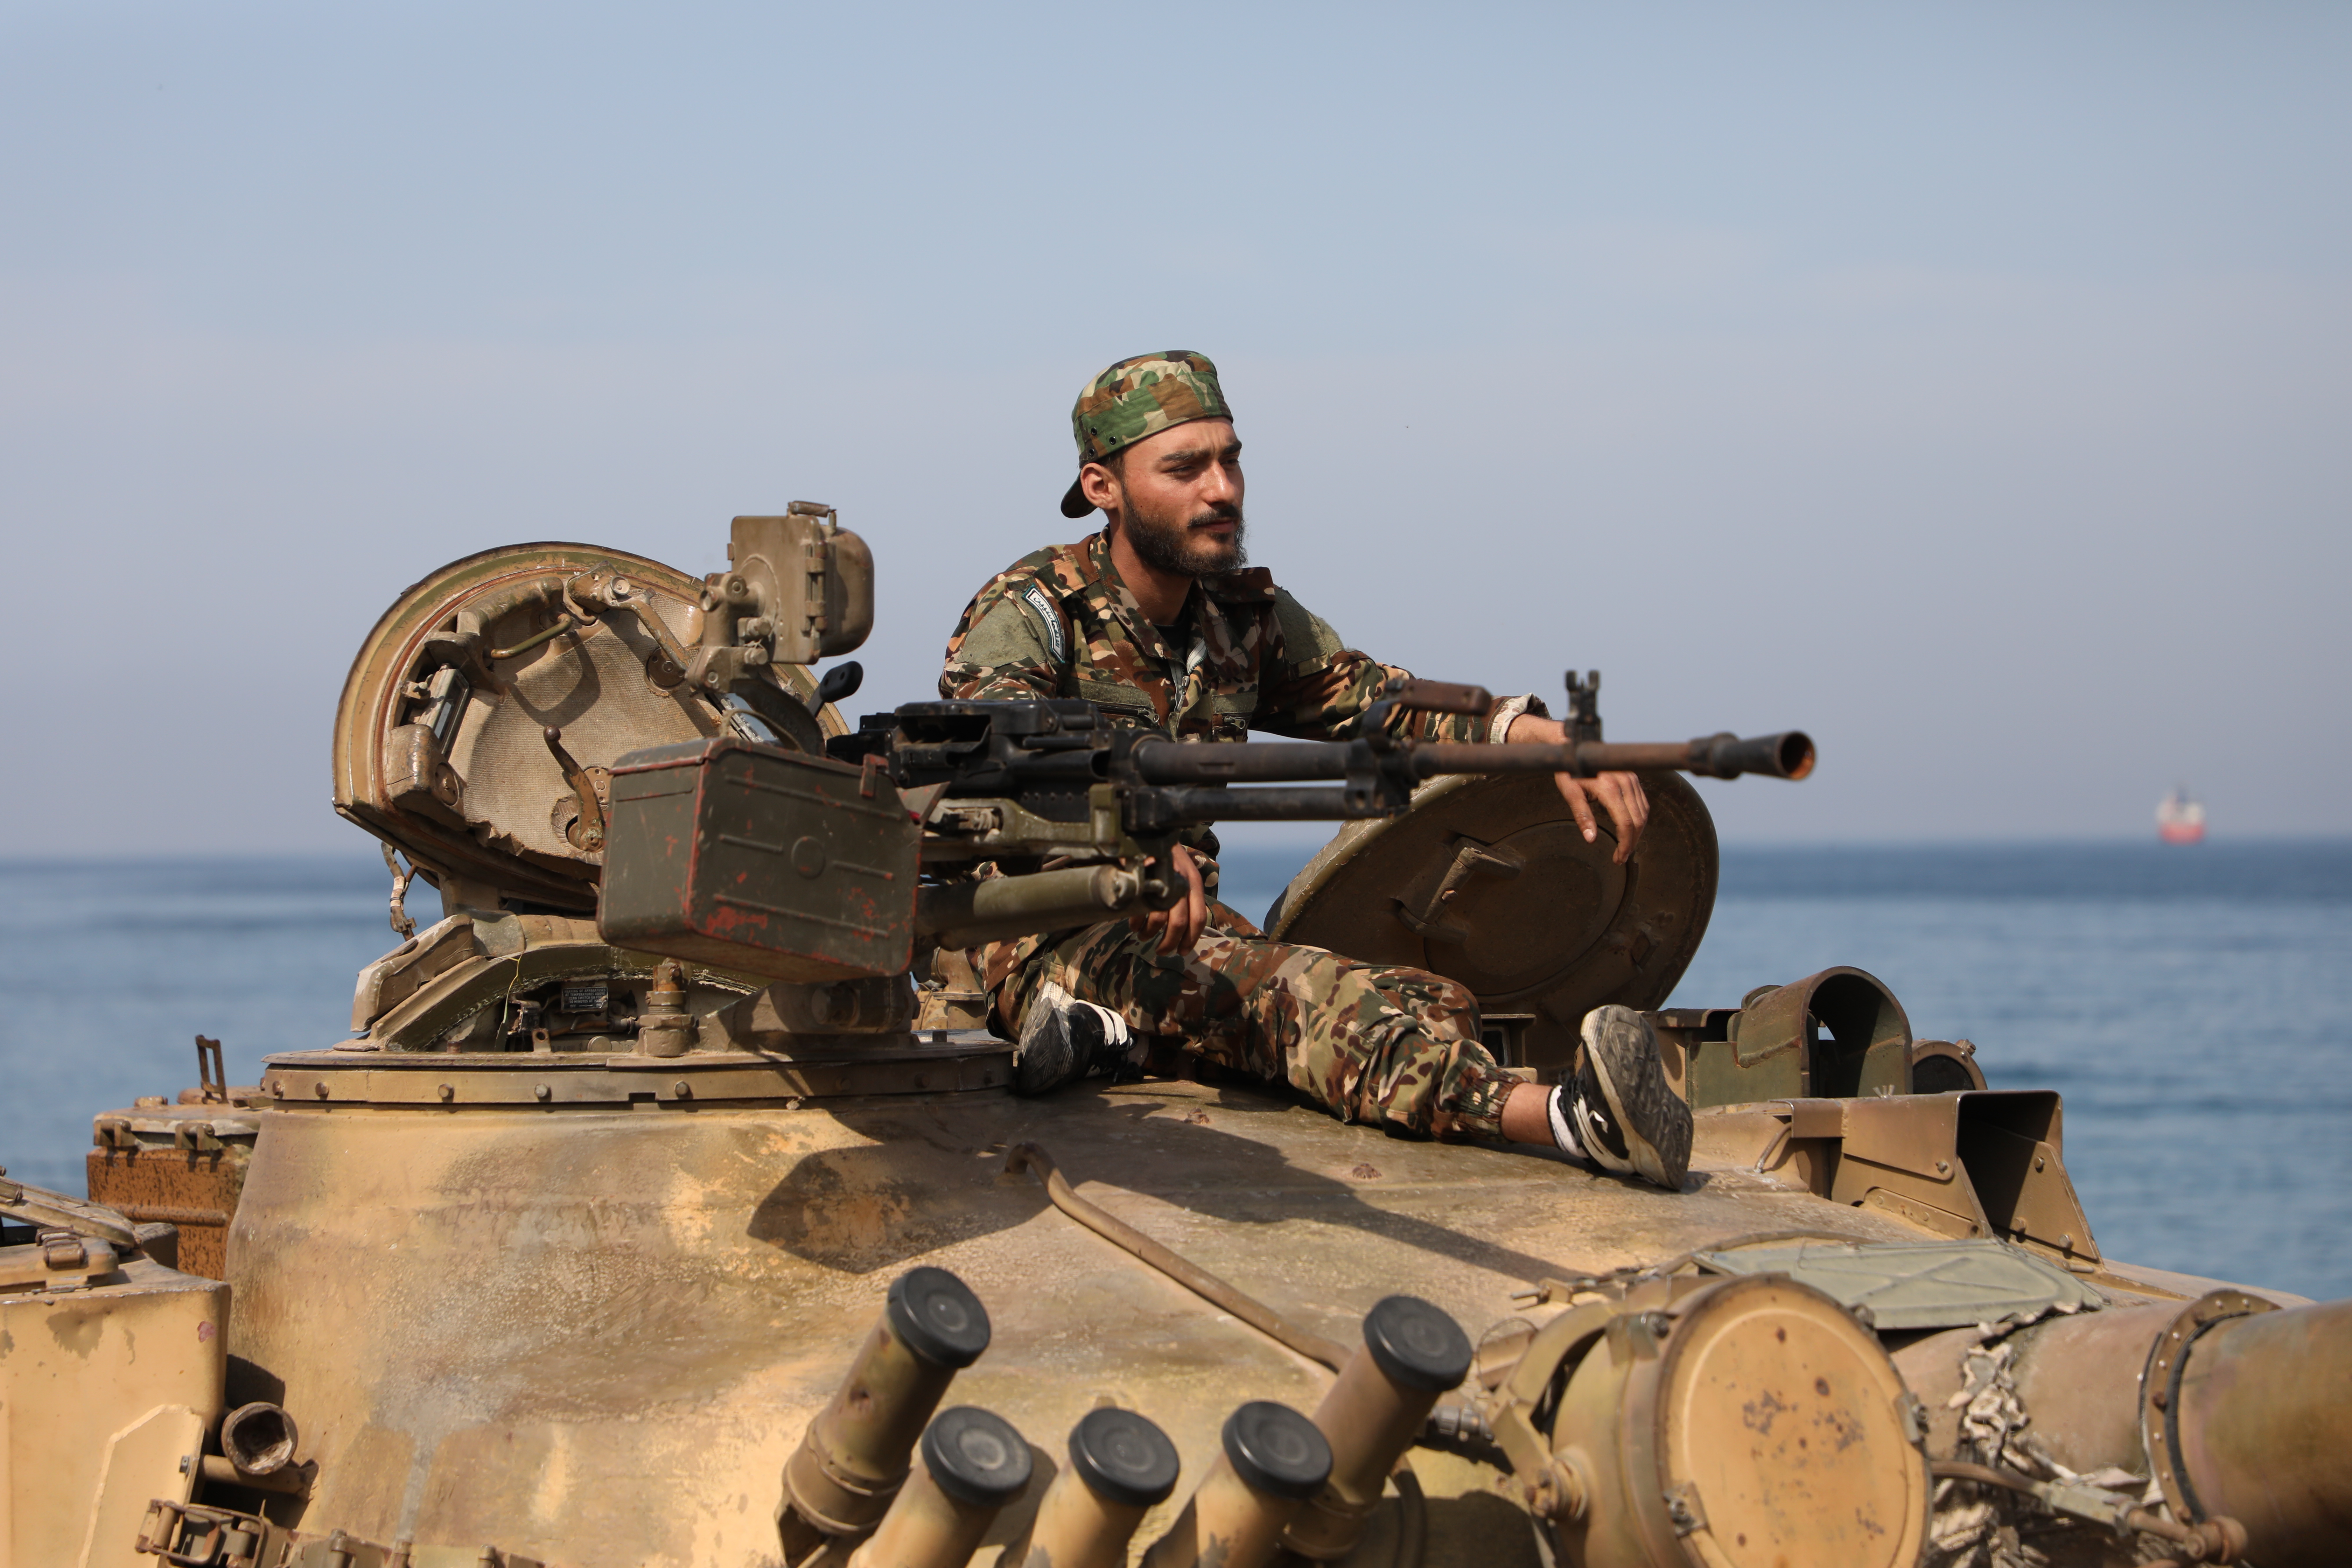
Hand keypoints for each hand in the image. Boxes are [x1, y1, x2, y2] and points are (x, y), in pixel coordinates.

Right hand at [1128, 843, 1208, 954]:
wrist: (1153, 834)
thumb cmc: (1169, 862)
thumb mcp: (1184, 878)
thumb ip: (1187, 899)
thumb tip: (1185, 931)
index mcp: (1194, 884)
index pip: (1198, 918)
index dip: (1191, 939)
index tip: (1182, 952)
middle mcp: (1181, 883)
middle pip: (1178, 923)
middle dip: (1169, 942)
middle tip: (1162, 951)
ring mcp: (1162, 881)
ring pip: (1159, 919)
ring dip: (1150, 934)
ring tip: (1144, 937)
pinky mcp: (1144, 880)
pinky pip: (1140, 910)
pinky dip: (1136, 923)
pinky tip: (1134, 926)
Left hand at [1507, 713, 1648, 863]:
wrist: (1577, 746)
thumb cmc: (1570, 770)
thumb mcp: (1570, 793)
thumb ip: (1582, 816)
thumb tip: (1591, 839)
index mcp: (1609, 787)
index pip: (1626, 823)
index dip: (1624, 844)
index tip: (1618, 857)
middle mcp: (1624, 782)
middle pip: (1638, 820)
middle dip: (1632, 842)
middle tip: (1621, 856)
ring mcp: (1631, 778)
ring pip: (1643, 812)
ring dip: (1637, 832)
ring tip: (1626, 845)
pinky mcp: (1633, 777)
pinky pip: (1643, 802)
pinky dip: (1640, 818)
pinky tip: (1630, 828)